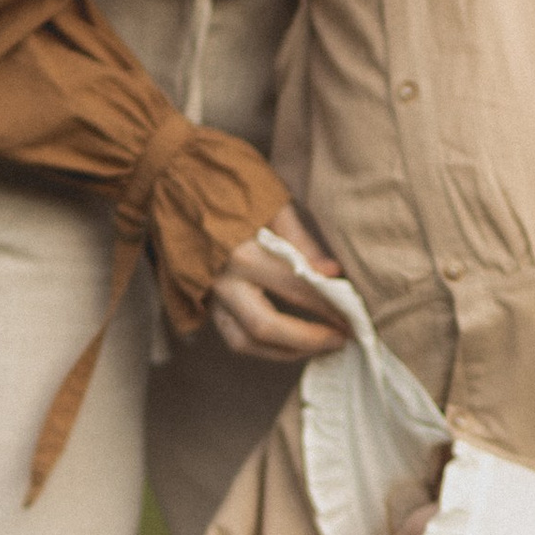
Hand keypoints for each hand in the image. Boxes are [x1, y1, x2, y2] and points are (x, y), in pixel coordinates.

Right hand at [212, 199, 348, 360]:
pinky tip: (292, 342)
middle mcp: (221, 281)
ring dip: (286, 351)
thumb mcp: (270, 202)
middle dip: (308, 339)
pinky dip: (265, 347)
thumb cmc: (231, 186)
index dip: (327, 304)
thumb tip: (332, 273)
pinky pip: (234, 337)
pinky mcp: (204, 304)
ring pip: (245, 343)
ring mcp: (209, 296)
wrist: (180, 182)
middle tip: (341, 339)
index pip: (294, 287)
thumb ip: (300, 240)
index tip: (353, 314)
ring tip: (320, 345)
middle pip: (266, 327)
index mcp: (240, 252)